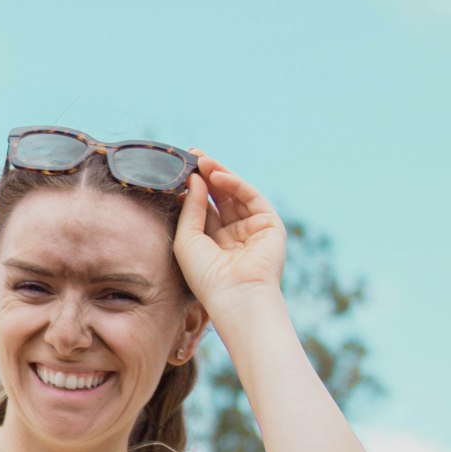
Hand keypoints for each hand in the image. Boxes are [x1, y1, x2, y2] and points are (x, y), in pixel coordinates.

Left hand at [173, 155, 286, 315]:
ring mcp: (252, 229)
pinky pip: (251, 197)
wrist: (236, 296)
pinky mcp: (269, 224)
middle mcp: (233, 236)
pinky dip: (235, 184)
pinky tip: (217, 175)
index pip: (204, 209)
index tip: (181, 169)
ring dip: (219, 175)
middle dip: (207, 176)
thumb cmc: (206, 277)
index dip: (194, 189)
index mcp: (213, 244)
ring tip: (202, 160)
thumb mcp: (187, 240)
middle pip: (220, 198)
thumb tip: (195, 179)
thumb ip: (190, 208)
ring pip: (235, 194)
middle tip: (193, 155)